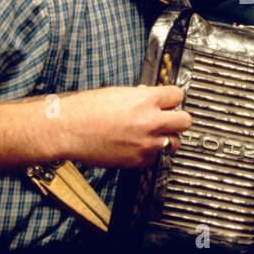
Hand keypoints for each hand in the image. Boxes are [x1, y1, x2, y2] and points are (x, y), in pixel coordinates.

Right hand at [56, 85, 190, 167]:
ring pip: (174, 143)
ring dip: (166, 138)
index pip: (177, 96)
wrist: (68, 130)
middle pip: (185, 121)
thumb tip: (149, 98)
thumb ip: (138, 97)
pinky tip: (137, 146)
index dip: (173, 98)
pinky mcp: (137, 160)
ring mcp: (145, 143)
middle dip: (177, 119)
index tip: (170, 101)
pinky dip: (149, 153)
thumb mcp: (116, 93)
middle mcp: (150, 121)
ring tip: (154, 136)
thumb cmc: (85, 110)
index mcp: (145, 99)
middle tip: (170, 120)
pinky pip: (154, 157)